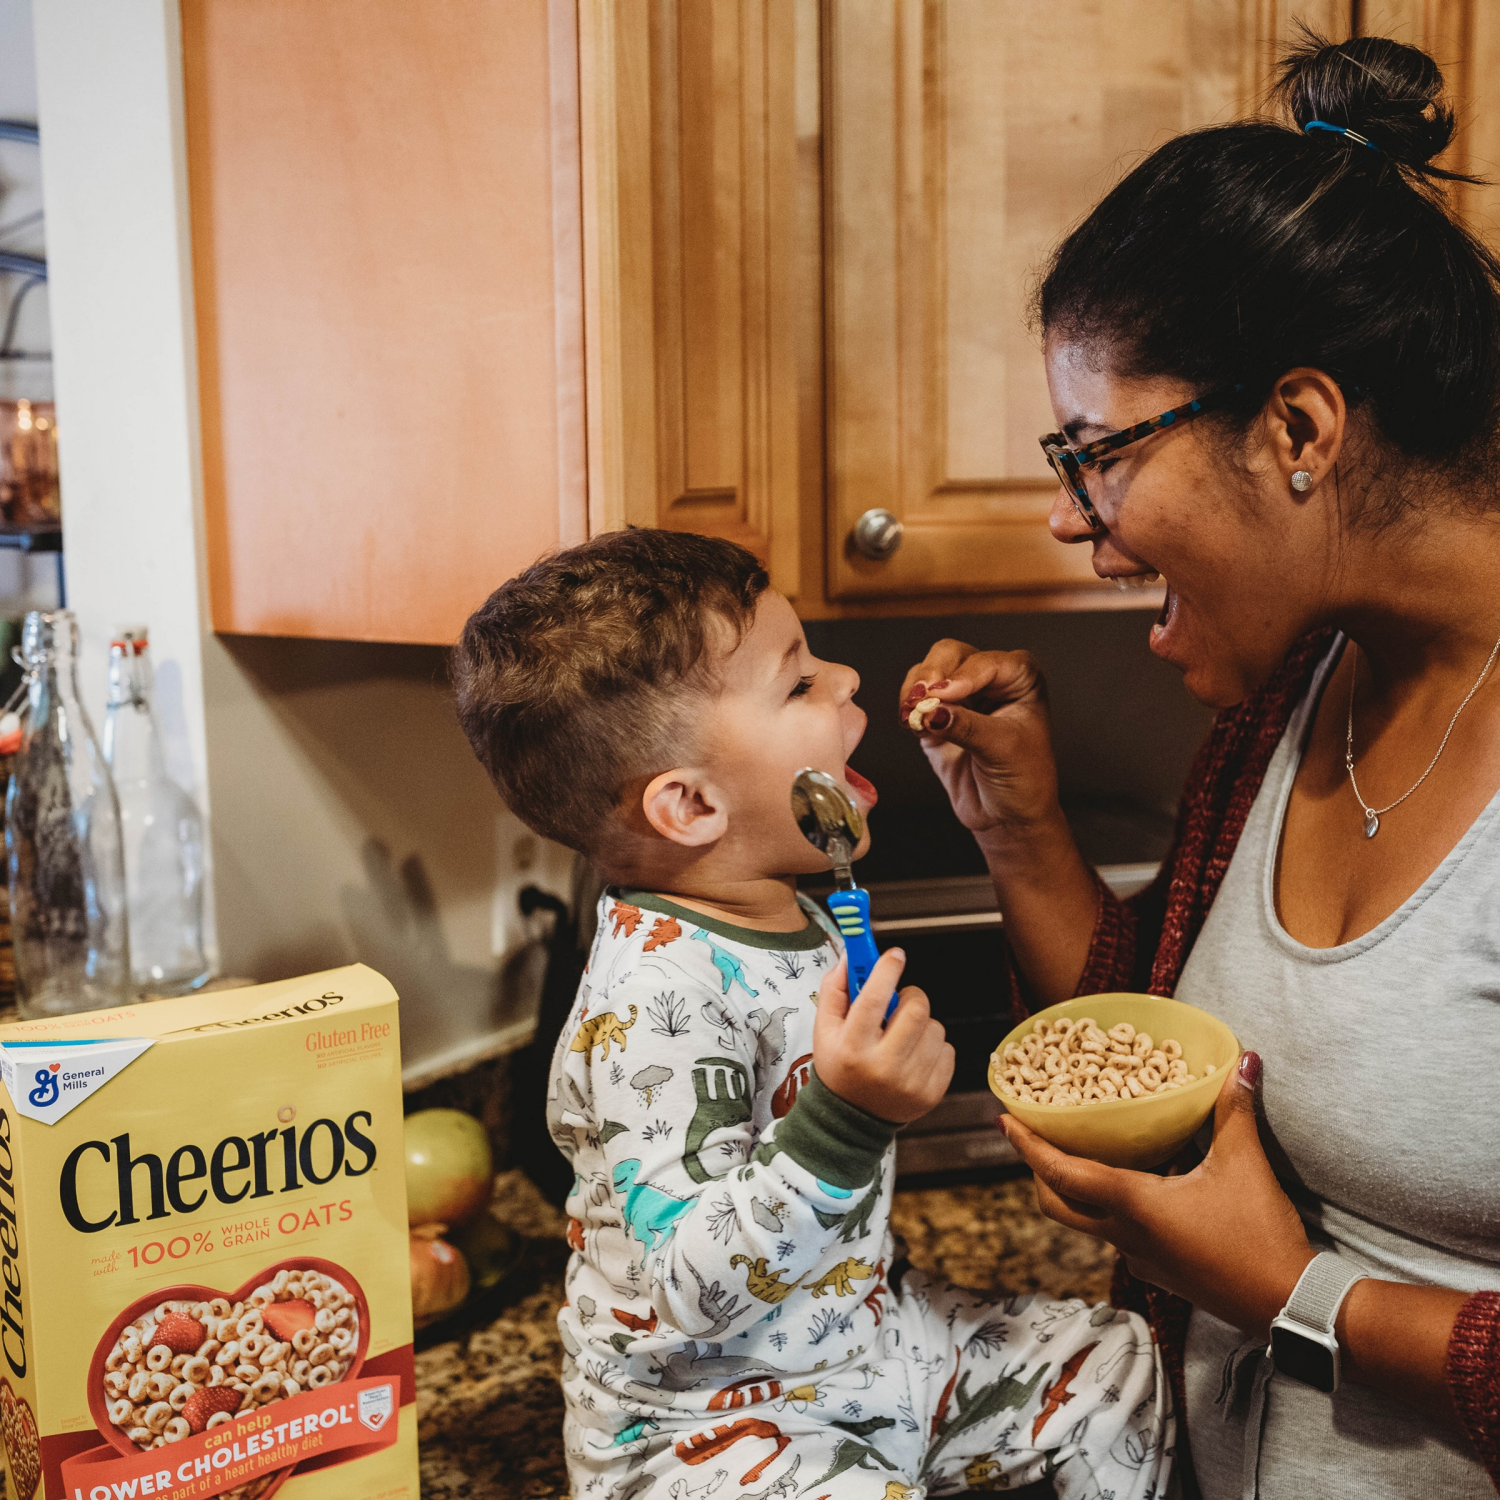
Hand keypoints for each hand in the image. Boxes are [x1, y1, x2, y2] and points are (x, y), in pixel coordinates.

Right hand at [813, 950, 953, 1123]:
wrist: (852, 1119)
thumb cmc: (839, 1066)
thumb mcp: (825, 1029)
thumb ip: (834, 989)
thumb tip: (849, 955)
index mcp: (853, 1047)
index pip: (873, 999)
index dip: (886, 970)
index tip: (895, 955)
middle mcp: (882, 1066)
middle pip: (915, 1010)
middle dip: (911, 996)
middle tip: (901, 1000)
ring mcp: (910, 1083)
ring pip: (935, 1028)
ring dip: (922, 1024)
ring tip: (904, 1036)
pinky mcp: (931, 1093)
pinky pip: (947, 1051)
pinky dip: (933, 1046)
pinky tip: (914, 1055)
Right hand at [898, 640, 1062, 837]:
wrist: (1008, 817)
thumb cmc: (1024, 782)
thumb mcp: (1003, 750)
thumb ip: (967, 727)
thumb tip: (932, 710)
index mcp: (1020, 679)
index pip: (988, 662)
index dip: (965, 674)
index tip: (945, 693)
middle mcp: (990, 681)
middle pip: (951, 655)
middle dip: (932, 674)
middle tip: (921, 696)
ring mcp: (961, 698)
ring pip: (929, 672)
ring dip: (915, 689)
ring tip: (911, 713)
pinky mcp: (936, 717)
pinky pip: (915, 699)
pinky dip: (908, 707)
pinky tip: (910, 722)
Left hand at [1001, 1052, 1314, 1337]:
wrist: (1288, 1306)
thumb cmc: (1261, 1238)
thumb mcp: (1246, 1165)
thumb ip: (1236, 1110)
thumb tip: (1244, 1060)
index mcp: (1134, 1206)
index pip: (1063, 1173)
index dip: (1029, 1146)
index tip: (1003, 1121)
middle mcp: (1126, 1235)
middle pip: (1056, 1204)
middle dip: (1037, 1170)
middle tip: (1034, 1136)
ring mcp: (1140, 1258)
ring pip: (1085, 1221)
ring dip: (1071, 1189)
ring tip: (1076, 1151)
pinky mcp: (1159, 1272)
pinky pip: (1116, 1234)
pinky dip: (1107, 1206)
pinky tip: (1131, 1183)